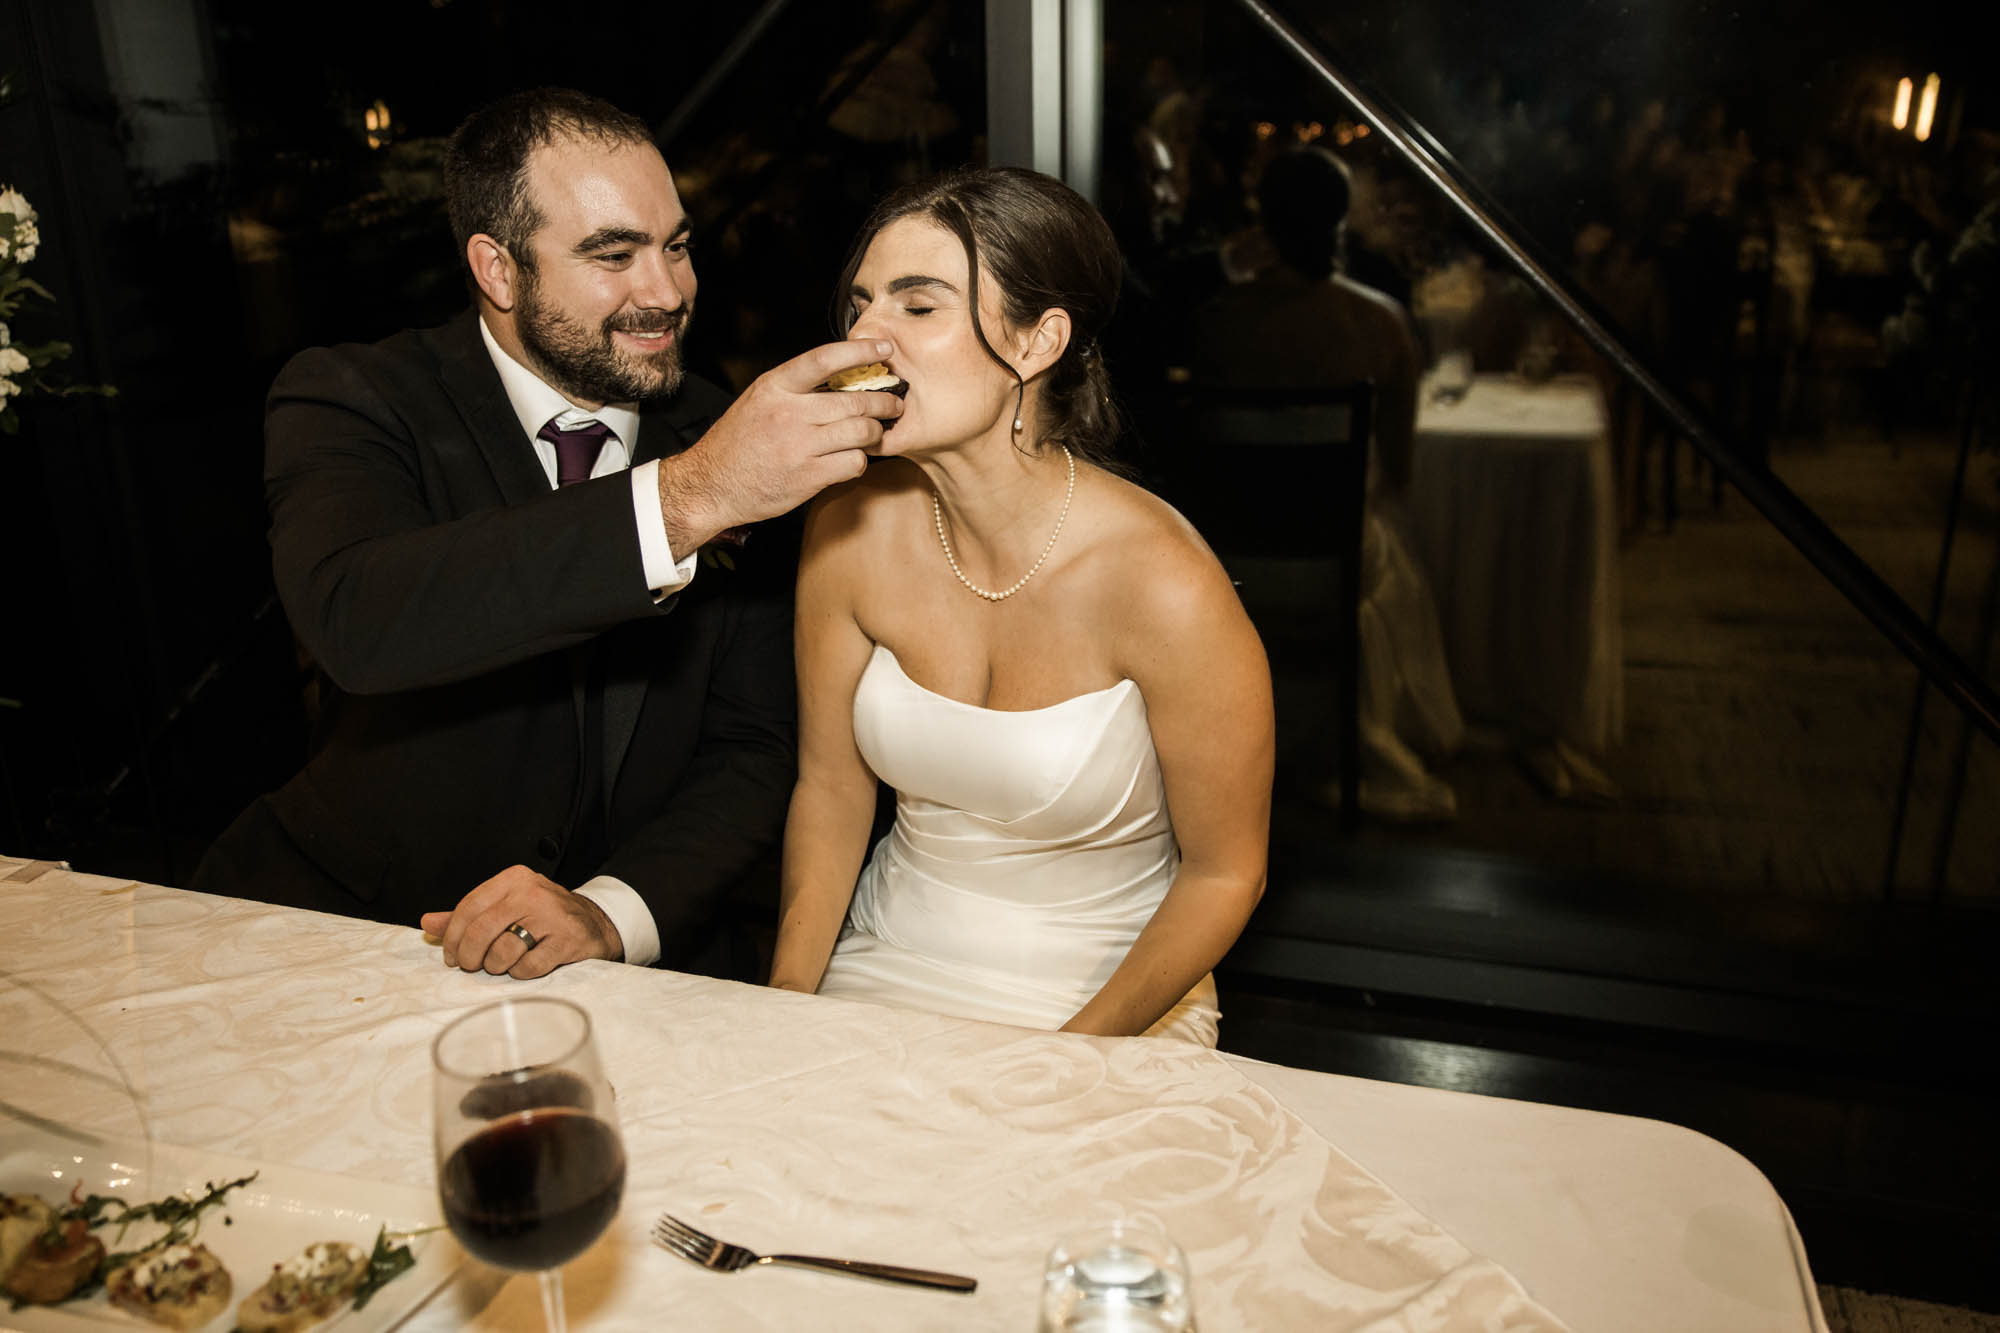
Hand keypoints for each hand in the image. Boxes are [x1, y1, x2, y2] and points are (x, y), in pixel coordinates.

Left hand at [419, 865, 623, 979]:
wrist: (594, 923)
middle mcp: (532, 893)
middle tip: (471, 965)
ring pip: (502, 951)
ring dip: (495, 966)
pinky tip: (524, 966)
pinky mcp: (567, 941)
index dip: (452, 936)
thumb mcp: (505, 906)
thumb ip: (467, 915)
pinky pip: (528, 966)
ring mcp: (552, 916)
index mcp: (514, 879)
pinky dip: (520, 973)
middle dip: (469, 956)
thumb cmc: (542, 916)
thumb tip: (427, 922)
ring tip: (501, 964)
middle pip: (481, 930)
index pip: (469, 907)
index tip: (451, 955)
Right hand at [657, 339, 904, 554]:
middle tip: (895, 405)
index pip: (825, 359)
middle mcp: (789, 413)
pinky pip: (854, 463)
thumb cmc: (737, 443)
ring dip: (875, 434)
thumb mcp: (757, 401)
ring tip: (875, 434)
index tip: (883, 348)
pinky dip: (860, 461)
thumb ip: (794, 389)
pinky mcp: (809, 477)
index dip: (860, 351)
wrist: (711, 485)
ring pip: (861, 432)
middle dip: (884, 403)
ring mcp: (800, 446)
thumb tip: (840, 378)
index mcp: (775, 387)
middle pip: (855, 401)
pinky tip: (852, 459)